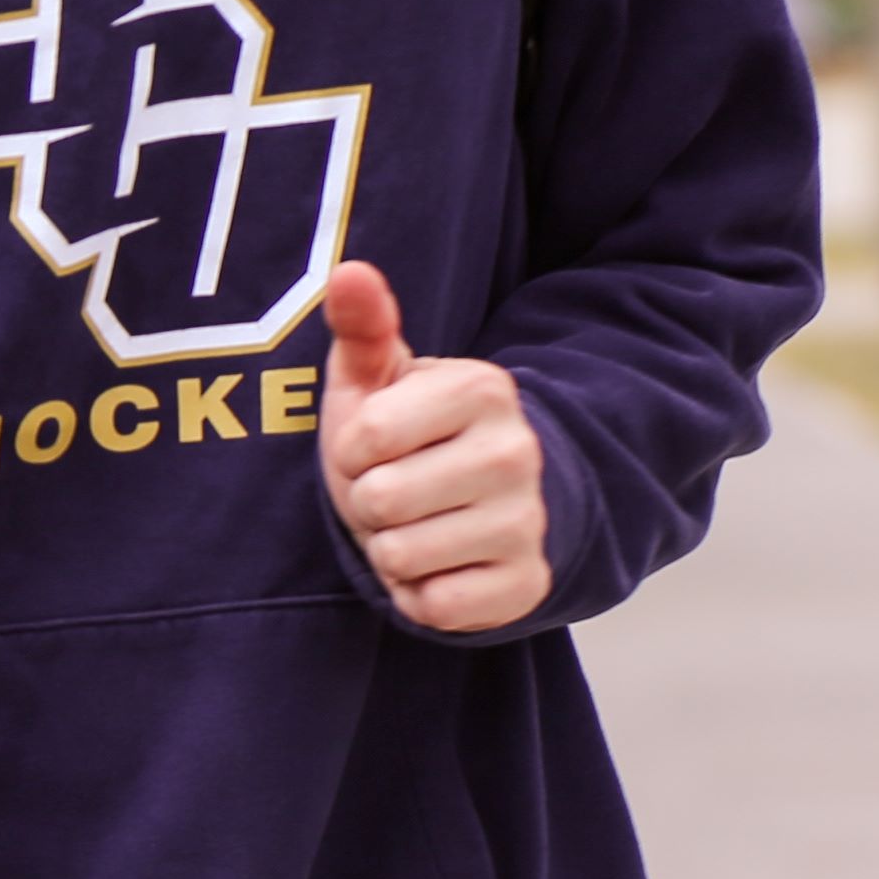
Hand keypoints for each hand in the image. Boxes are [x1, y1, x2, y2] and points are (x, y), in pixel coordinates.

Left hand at [318, 260, 550, 632]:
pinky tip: (438, 565)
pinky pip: (434, 608)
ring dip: (391, 552)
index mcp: (482, 388)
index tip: (377, 447)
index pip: (368, 436)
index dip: (352, 451)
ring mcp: (528, 521)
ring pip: (402, 558)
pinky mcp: (527, 584)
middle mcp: (517, 451)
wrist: (489, 501)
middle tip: (396, 492)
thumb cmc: (411, 434)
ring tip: (417, 526)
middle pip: (381, 501)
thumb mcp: (382, 377)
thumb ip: (364, 325)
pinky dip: (418, 595)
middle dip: (369, 505)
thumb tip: (350, 271)